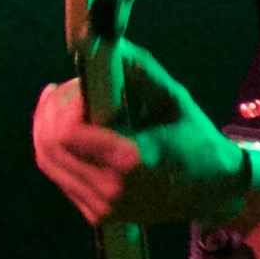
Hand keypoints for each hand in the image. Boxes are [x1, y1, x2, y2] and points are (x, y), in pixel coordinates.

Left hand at [33, 53, 257, 226]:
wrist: (212, 191)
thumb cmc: (197, 141)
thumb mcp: (174, 99)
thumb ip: (140, 71)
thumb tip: (108, 44)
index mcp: (132, 159)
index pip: (68, 133)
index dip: (65, 103)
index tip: (80, 84)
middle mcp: (113, 189)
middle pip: (50, 146)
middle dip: (52, 110)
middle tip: (66, 88)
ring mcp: (103, 207)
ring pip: (48, 161)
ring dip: (47, 126)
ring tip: (60, 101)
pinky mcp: (98, 214)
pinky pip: (60, 176)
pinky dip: (55, 148)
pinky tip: (62, 126)